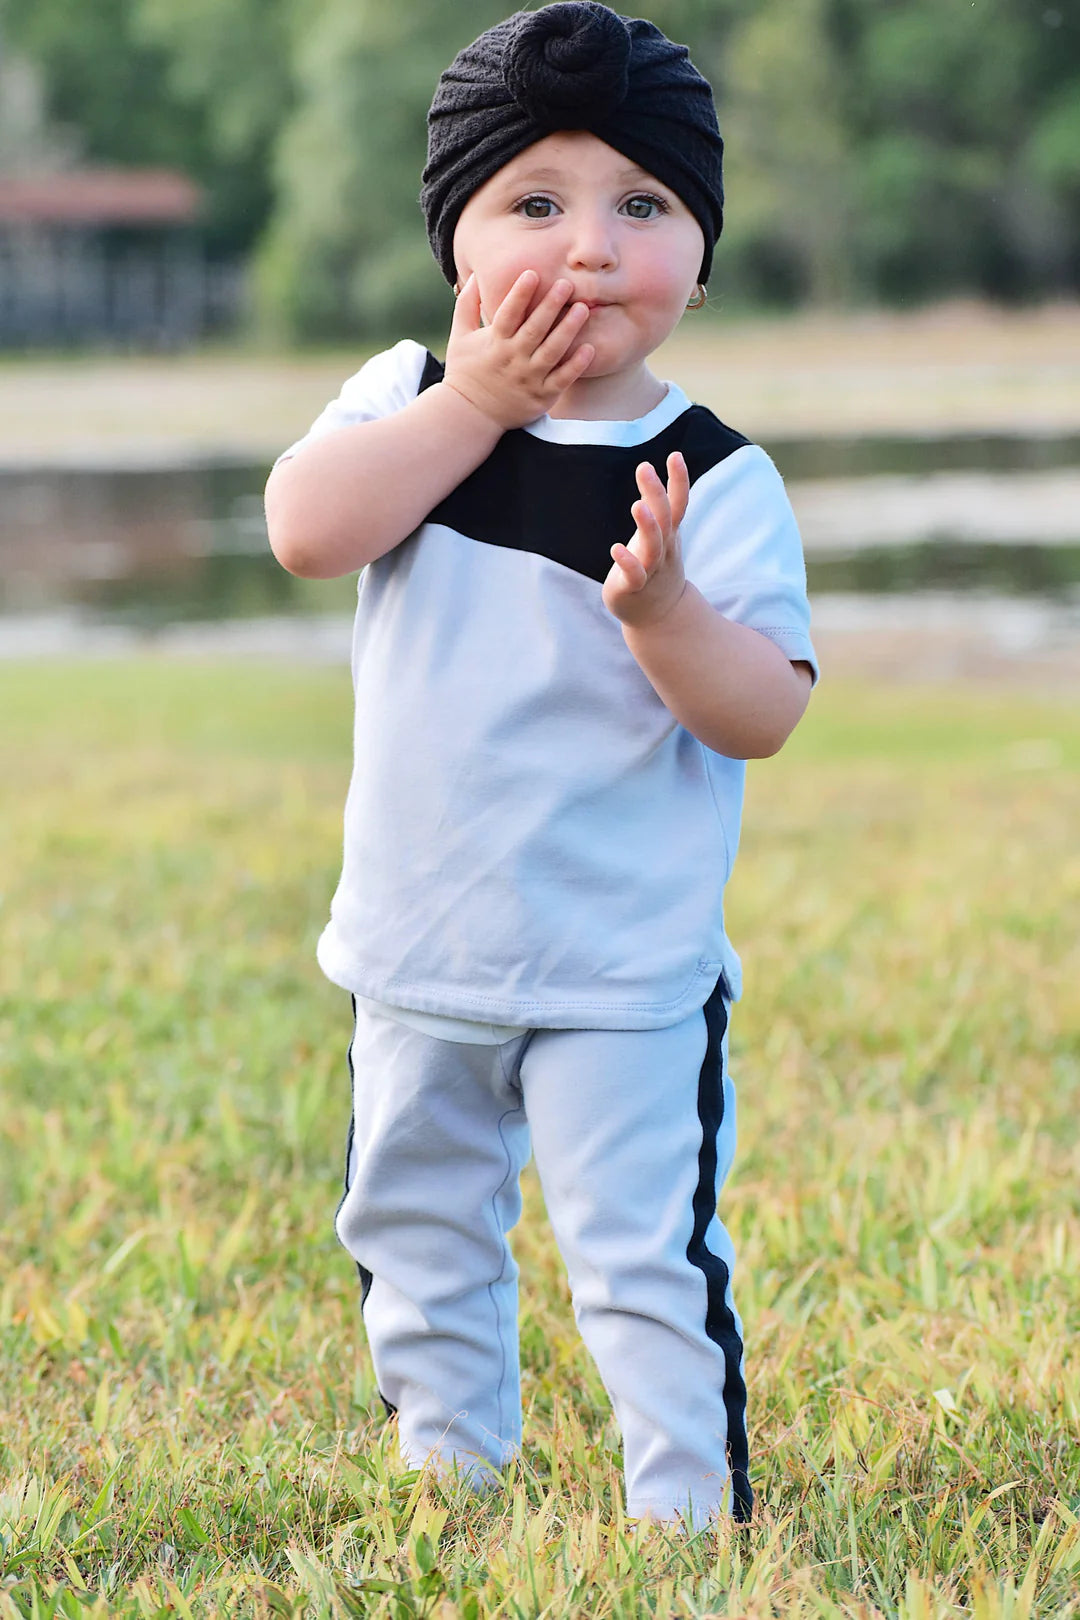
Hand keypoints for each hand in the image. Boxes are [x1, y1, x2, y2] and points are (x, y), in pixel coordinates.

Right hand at [443, 271, 594, 430]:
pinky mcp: (541, 396)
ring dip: (568, 330)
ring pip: (552, 351)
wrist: (470, 415)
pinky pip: (562, 379)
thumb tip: (473, 277)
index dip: (519, 294)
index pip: (508, 314)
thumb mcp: (460, 337)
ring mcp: (529, 378)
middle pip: (534, 329)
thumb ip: (467, 306)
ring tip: (582, 309)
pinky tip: (589, 348)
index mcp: (495, 342)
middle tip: (567, 284)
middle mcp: (513, 359)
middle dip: (550, 306)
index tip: (532, 274)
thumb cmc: (465, 372)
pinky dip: (576, 365)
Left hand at [602, 452, 688, 627]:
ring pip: (653, 546)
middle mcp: (664, 550)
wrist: (659, 616)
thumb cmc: (655, 569)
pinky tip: (616, 549)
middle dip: (656, 494)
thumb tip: (652, 479)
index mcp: (669, 535)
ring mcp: (651, 570)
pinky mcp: (634, 588)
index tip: (675, 455)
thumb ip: (659, 512)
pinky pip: (634, 576)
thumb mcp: (661, 538)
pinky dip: (627, 563)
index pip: (678, 504)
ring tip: (637, 505)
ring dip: (647, 526)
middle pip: (665, 519)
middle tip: (644, 467)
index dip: (678, 481)